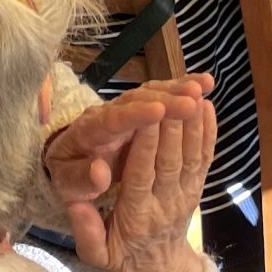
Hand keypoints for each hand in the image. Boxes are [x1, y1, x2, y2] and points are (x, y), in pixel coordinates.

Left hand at [43, 74, 207, 212]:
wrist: (68, 163)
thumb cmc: (69, 179)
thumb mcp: (68, 187)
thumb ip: (80, 181)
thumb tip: (99, 173)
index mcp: (87, 132)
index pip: (111, 120)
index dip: (134, 114)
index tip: (158, 110)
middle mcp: (106, 112)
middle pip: (136, 100)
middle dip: (165, 98)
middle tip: (193, 100)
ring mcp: (123, 107)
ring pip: (151, 92)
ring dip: (177, 88)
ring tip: (203, 87)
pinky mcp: (138, 109)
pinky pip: (161, 94)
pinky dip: (182, 87)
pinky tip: (204, 84)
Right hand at [64, 81, 215, 271]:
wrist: (159, 271)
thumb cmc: (121, 256)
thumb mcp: (95, 254)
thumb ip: (85, 230)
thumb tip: (76, 205)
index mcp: (136, 215)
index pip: (141, 176)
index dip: (145, 146)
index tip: (147, 116)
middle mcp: (165, 203)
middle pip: (170, 161)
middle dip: (171, 127)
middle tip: (171, 95)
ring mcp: (185, 196)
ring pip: (192, 157)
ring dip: (193, 124)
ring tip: (193, 93)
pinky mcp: (197, 189)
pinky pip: (205, 159)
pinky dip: (209, 132)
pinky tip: (208, 107)